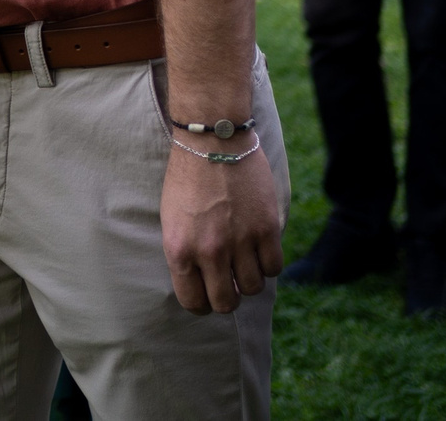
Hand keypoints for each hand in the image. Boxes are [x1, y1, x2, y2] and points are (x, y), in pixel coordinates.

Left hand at [159, 136, 283, 315]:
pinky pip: (274, 267)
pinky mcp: (266, 228)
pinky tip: (260, 250)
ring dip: (250, 280)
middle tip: (229, 284)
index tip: (207, 297)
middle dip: (227, 298)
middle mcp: (209, 251)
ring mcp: (240, 241)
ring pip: (253, 289)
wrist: (212, 141)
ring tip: (245, 263)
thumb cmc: (187, 177)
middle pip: (226, 303)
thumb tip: (201, 281)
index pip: (193, 301)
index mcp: (179, 250)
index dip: (202, 304)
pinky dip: (268, 264)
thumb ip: (185, 253)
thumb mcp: (171, 219)